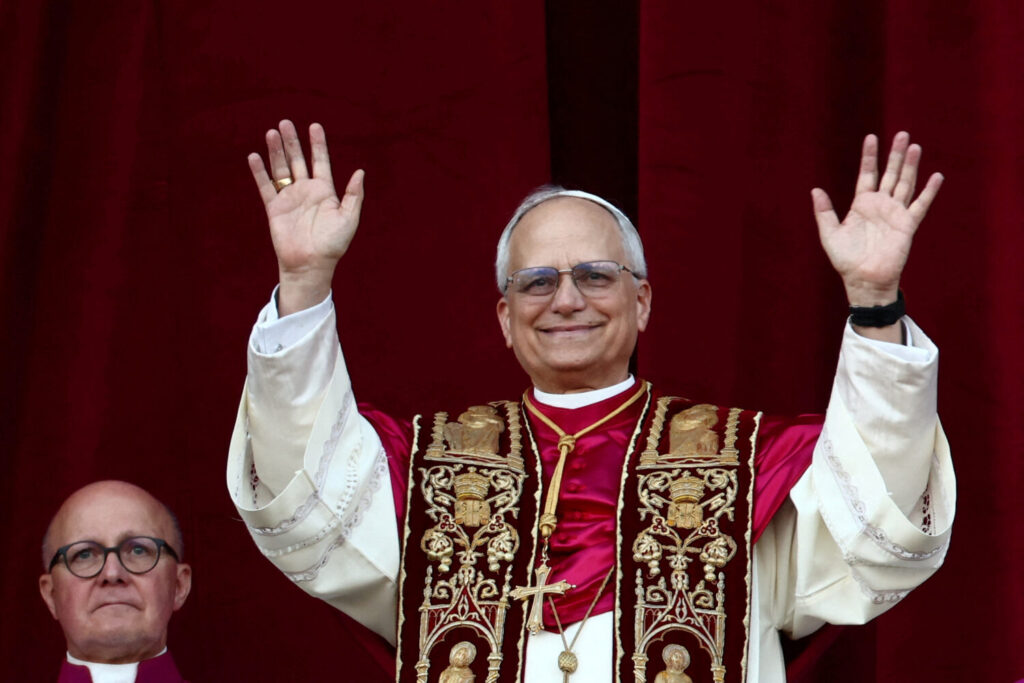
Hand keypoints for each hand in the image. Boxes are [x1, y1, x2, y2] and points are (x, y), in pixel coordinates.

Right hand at [248, 120, 364, 314]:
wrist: (311, 265)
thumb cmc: (333, 244)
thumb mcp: (348, 218)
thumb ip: (353, 195)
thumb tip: (360, 171)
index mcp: (324, 191)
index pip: (320, 161)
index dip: (318, 144)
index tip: (314, 126)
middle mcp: (306, 191)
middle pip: (297, 160)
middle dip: (292, 142)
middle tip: (285, 123)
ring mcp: (289, 198)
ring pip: (281, 169)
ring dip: (276, 151)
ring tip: (272, 132)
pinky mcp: (274, 208)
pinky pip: (265, 186)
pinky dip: (259, 172)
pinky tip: (255, 156)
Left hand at [812, 131, 942, 307]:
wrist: (863, 280)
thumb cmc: (846, 260)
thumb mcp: (830, 234)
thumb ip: (824, 212)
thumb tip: (815, 189)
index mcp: (861, 204)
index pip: (867, 174)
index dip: (869, 156)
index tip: (871, 137)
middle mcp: (880, 205)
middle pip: (889, 174)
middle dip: (894, 155)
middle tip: (901, 134)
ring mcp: (895, 213)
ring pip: (905, 184)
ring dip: (910, 166)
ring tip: (914, 147)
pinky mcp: (907, 225)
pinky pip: (920, 205)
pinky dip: (929, 191)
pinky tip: (936, 176)